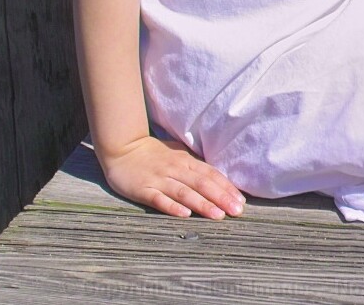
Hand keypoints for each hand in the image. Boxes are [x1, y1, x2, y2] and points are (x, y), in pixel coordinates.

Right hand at [100, 135, 245, 219]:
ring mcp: (159, 180)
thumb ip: (194, 166)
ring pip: (184, 192)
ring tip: (218, 215)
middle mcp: (175, 170)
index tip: (241, 201)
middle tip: (237, 211)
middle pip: (202, 184)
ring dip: (202, 204)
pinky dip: (172, 207)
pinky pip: (159, 199)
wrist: (122, 148)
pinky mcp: (143, 190)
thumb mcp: (177, 155)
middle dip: (221, 198)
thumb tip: (218, 177)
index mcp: (185, 162)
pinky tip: (185, 215)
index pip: (211, 174)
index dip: (227, 187)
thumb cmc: (153, 154)